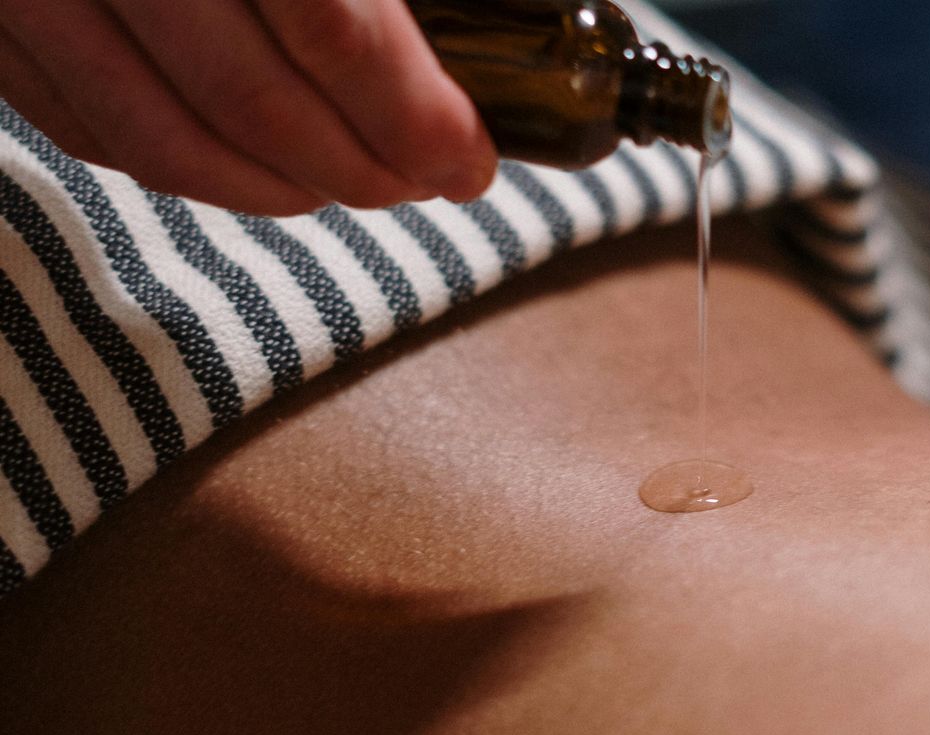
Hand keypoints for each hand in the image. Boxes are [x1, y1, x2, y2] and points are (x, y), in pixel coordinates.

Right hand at [0, 0, 495, 214]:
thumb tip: (509, 15)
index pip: (333, 27)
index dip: (413, 115)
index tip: (467, 160)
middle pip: (255, 102)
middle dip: (362, 168)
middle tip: (422, 183)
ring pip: (166, 139)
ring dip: (278, 190)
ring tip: (351, 187)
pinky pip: (88, 126)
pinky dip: (184, 169)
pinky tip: (252, 170)